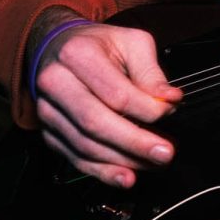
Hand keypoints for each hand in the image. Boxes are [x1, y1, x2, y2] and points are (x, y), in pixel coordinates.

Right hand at [32, 16, 181, 187]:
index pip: (116, 93)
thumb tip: (169, 99)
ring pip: (85, 145)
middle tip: (165, 152)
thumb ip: (151, 72)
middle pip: (95, 122)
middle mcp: (55, 83)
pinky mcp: (49, 132)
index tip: (170, 112)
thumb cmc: (98, 45)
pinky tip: (125, 177)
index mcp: (77, 54)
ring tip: (153, 163)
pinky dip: (102, 172)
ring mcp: (48, 110)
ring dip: (123, 160)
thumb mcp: (131, 42)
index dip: (147, 109)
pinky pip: (75, 157)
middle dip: (134, 142)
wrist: (56, 47)